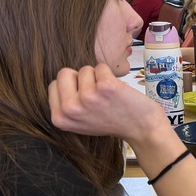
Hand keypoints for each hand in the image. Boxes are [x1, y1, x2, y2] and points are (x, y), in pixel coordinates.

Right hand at [48, 64, 162, 141]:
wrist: (141, 128)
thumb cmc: (112, 122)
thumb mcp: (79, 121)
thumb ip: (66, 104)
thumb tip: (60, 80)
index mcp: (59, 118)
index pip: (54, 84)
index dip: (72, 86)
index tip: (85, 100)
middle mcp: (70, 108)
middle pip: (64, 72)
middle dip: (81, 78)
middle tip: (97, 96)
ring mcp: (87, 97)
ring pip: (85, 69)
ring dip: (98, 78)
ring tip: (109, 96)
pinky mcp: (105, 86)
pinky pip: (101, 66)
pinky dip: (110, 74)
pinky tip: (117, 90)